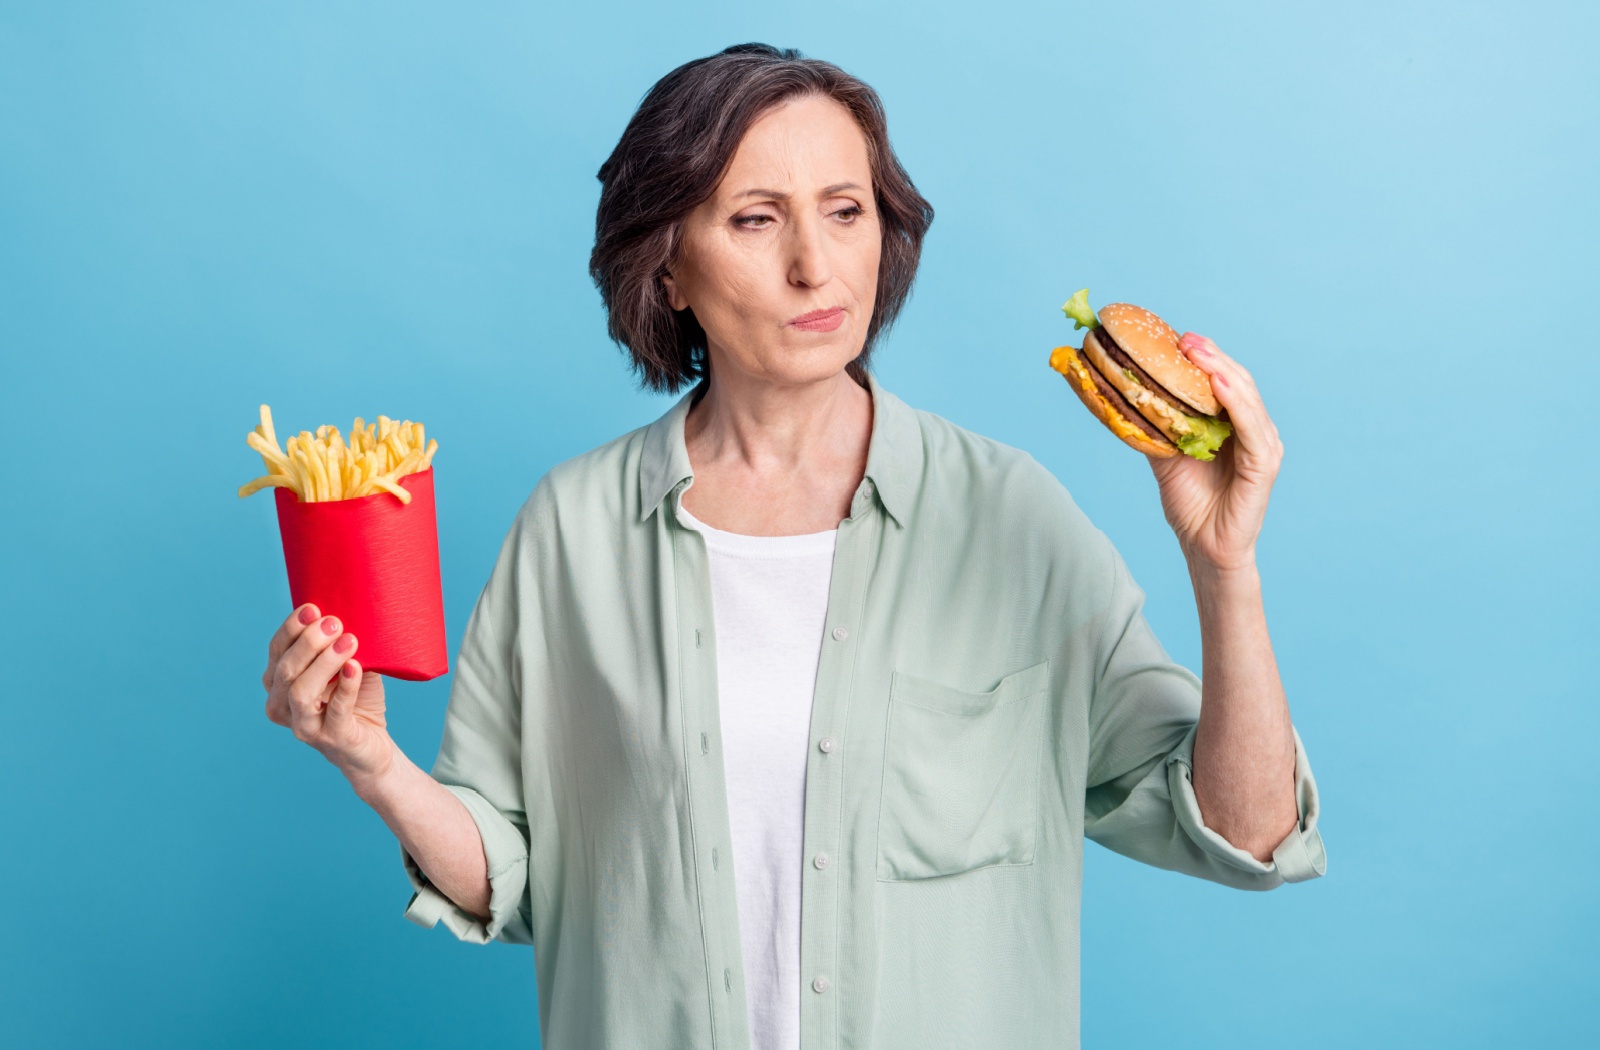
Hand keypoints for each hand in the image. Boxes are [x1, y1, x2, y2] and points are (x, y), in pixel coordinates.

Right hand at [263, 603, 395, 788]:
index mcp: (278, 685)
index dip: (291, 628)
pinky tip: (356, 667)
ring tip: (349, 640)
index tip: (312, 607)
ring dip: (324, 662)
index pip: (277, 652)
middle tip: (334, 622)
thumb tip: (347, 610)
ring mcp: (304, 727)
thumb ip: (338, 644)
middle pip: (285, 670)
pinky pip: (336, 711)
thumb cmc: (356, 701)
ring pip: (301, 692)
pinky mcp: (331, 739)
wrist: (373, 745)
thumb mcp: (345, 666)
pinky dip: (346, 686)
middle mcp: (282, 707)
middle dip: (309, 642)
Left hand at [1146, 333, 1283, 573]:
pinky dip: (1236, 403)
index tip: (1176, 337)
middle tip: (1184, 338)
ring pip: (1246, 397)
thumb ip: (1154, 427)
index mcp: (1232, 424)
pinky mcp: (1265, 464)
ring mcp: (1263, 445)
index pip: (1221, 380)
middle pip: (1236, 380)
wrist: (1202, 547)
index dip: (1203, 356)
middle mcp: (1253, 429)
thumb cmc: (1189, 504)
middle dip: (1210, 356)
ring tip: (1197, 352)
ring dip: (1221, 370)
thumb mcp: (1164, 456)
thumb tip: (1120, 396)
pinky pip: (1252, 427)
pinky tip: (1218, 384)